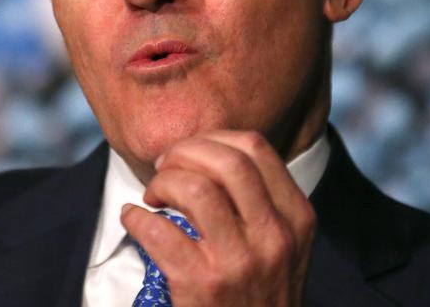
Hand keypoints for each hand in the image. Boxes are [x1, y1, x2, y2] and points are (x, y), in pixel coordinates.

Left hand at [121, 130, 315, 306]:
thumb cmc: (260, 292)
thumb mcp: (282, 243)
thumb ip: (261, 200)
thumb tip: (209, 152)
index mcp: (296, 216)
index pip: (256, 147)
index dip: (213, 138)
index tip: (191, 152)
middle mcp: (274, 235)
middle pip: (226, 160)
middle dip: (185, 152)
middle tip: (165, 167)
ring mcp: (240, 261)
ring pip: (194, 188)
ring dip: (162, 183)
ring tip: (154, 197)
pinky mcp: (202, 284)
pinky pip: (158, 229)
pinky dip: (136, 217)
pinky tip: (134, 219)